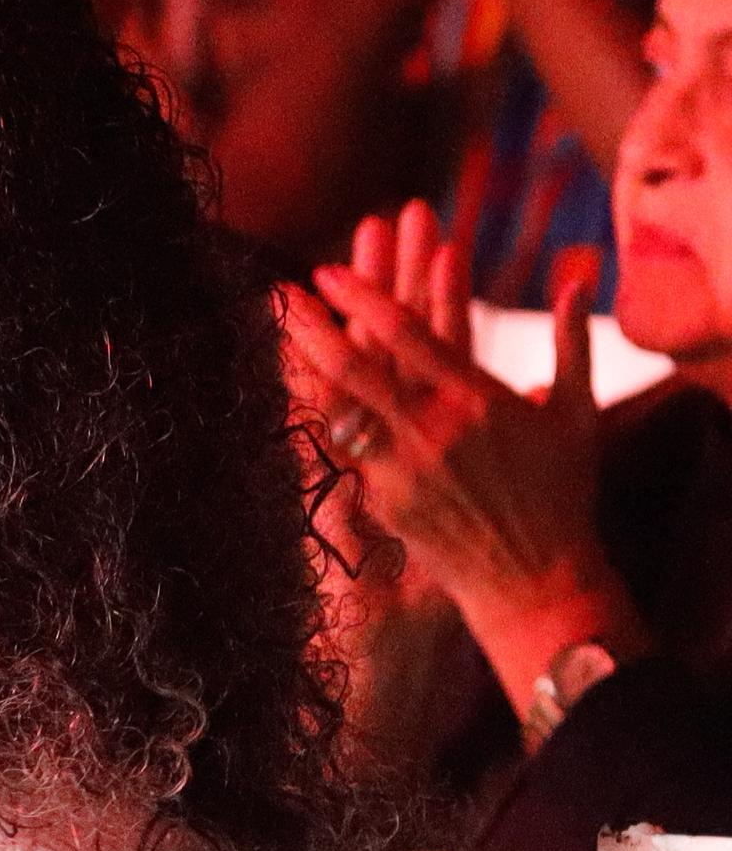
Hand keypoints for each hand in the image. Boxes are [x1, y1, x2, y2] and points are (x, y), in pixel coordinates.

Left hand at [278, 203, 644, 702]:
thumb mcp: (580, 414)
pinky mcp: (385, 503)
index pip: (413, 337)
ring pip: (339, 409)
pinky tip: (281, 393)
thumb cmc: (563, 494)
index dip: (368, 300)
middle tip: (281, 291)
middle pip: (360, 368)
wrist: (537, 580)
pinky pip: (335, 454)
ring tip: (269, 332)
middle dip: (316, 326)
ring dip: (301, 365)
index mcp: (481, 401)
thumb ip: (574, 343)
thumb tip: (578, 282)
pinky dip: (307, 419)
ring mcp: (404, 470)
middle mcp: (436, 432)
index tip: (330, 270)